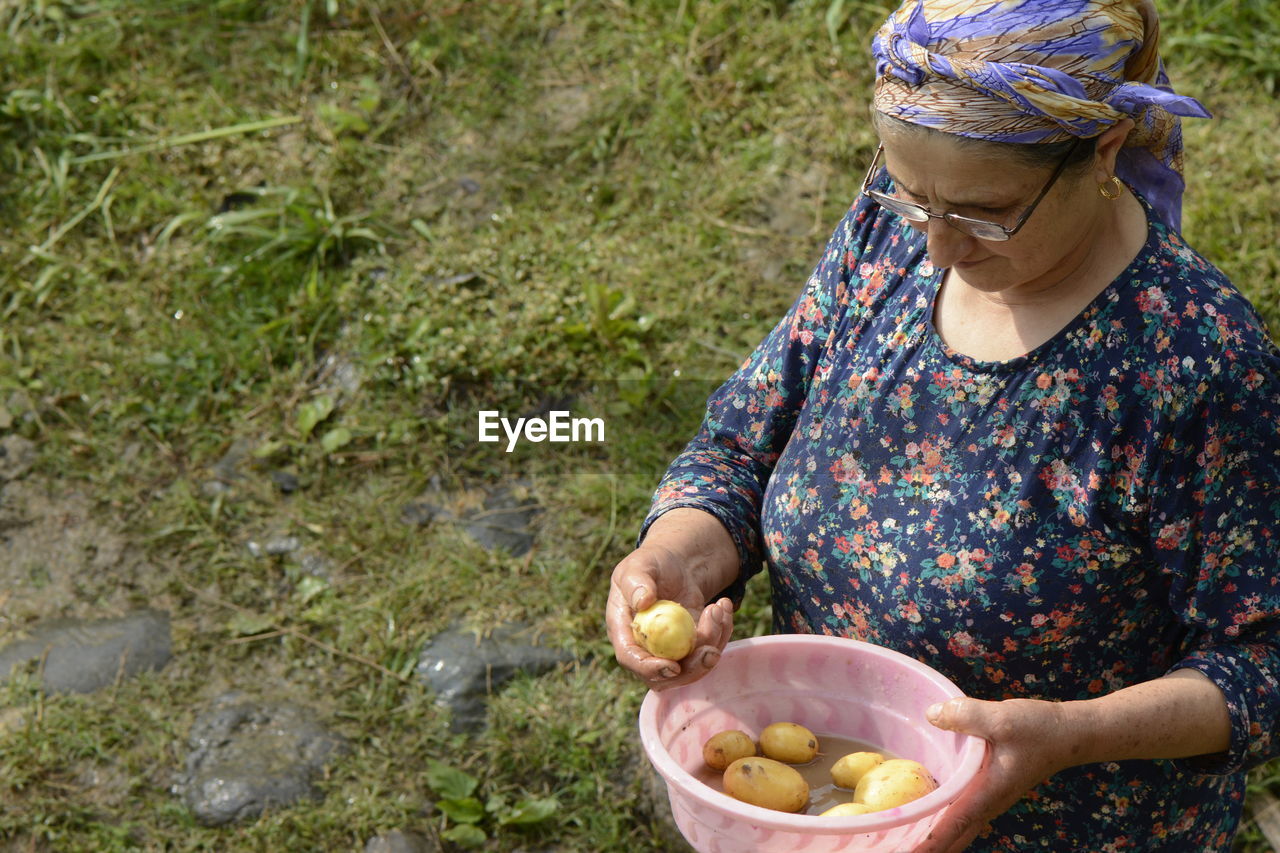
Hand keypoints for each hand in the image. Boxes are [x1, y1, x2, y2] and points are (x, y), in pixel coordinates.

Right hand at [605, 542, 734, 690]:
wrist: (675, 565)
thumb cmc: (651, 563)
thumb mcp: (639, 565)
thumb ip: (637, 582)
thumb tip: (642, 602)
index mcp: (623, 630)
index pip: (630, 658)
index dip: (648, 668)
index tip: (672, 666)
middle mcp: (644, 647)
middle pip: (664, 676)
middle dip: (690, 669)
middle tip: (710, 649)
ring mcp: (669, 650)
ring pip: (692, 667)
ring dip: (712, 642)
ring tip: (719, 607)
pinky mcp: (691, 646)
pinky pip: (709, 650)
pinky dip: (722, 631)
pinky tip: (723, 606)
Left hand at [915, 697, 1075, 852]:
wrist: (1069, 735)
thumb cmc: (1040, 729)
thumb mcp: (1002, 718)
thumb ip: (966, 716)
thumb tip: (930, 716)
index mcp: (988, 792)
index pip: (952, 825)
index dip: (929, 842)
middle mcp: (987, 802)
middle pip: (953, 837)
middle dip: (926, 847)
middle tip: (894, 848)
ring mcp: (989, 799)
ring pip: (958, 829)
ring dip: (933, 837)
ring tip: (903, 840)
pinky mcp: (989, 790)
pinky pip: (962, 814)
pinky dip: (942, 822)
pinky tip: (925, 813)